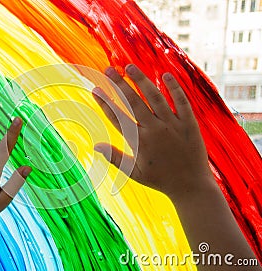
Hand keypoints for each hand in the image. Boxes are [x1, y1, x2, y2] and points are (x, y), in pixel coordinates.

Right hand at [93, 65, 260, 269]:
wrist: (191, 186)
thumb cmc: (160, 180)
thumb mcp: (134, 172)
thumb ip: (115, 157)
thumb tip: (96, 145)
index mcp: (140, 141)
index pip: (118, 117)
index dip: (105, 102)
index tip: (96, 90)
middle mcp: (155, 130)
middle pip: (134, 102)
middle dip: (119, 84)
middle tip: (109, 69)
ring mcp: (173, 125)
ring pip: (155, 97)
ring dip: (141, 80)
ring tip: (129, 67)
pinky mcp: (189, 123)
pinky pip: (181, 102)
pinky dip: (174, 88)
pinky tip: (165, 75)